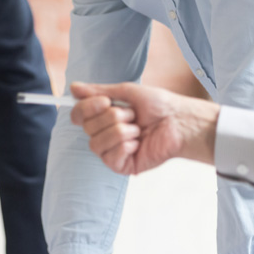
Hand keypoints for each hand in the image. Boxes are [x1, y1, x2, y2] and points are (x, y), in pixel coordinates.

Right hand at [70, 82, 219, 174]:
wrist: (179, 121)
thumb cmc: (158, 105)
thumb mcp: (127, 92)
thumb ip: (98, 91)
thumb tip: (73, 87)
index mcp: (104, 116)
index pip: (78, 115)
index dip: (87, 108)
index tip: (105, 101)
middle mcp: (105, 134)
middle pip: (87, 128)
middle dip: (112, 117)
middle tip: (133, 115)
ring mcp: (112, 151)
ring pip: (96, 144)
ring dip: (120, 132)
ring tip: (138, 129)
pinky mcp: (122, 166)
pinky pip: (109, 158)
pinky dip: (125, 146)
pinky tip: (138, 143)